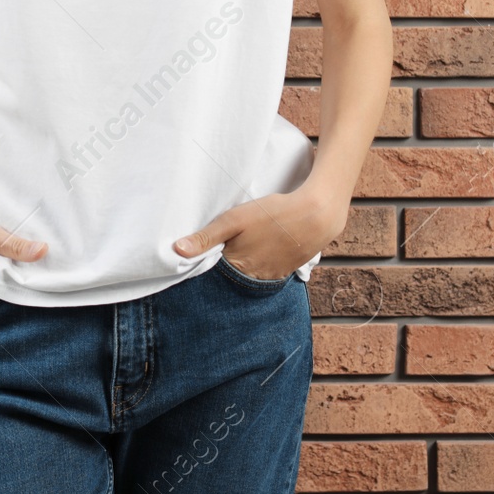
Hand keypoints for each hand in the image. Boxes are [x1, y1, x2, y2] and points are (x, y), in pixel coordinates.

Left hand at [173, 187, 346, 280]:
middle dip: (224, 268)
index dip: (206, 264)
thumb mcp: (235, 219)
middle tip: (227, 247)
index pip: (212, 273)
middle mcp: (252, 279)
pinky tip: (261, 250)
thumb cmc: (273, 214)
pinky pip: (265, 275)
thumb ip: (206, 237)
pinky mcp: (284, 273)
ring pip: (248, 277)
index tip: (202, 255)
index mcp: (237, 267)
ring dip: (243, 267)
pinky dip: (259, 266)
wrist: (316, 216)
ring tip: (245, 247)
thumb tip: (177, 251)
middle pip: (230, 277)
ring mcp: (270, 278)